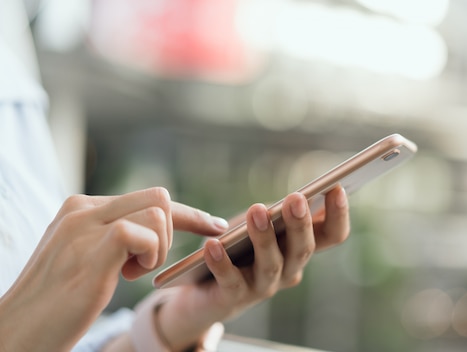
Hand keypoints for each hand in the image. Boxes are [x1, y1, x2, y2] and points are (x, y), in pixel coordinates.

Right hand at [0, 187, 227, 351]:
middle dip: (175, 231)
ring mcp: (85, 226)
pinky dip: (151, 254)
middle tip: (147, 265)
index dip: (188, 214)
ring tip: (132, 272)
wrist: (19, 330)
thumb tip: (153, 230)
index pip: (147, 198)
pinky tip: (129, 274)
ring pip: (157, 211)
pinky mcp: (91, 249)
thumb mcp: (85, 257)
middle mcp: (83, 209)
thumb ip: (113, 236)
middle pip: (158, 197)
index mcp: (82, 208)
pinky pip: (144, 232)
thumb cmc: (57, 301)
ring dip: (160, 247)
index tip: (215, 226)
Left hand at [156, 186, 349, 349]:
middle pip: (303, 249)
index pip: (332, 235)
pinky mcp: (233, 298)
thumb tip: (298, 194)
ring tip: (255, 210)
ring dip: (264, 237)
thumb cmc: (239, 247)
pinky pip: (231, 281)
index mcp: (300, 248)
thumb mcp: (260, 223)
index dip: (338, 214)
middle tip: (296, 198)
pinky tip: (213, 244)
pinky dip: (222, 263)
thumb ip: (278, 212)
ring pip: (270, 265)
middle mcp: (289, 271)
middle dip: (300, 223)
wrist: (204, 291)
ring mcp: (263, 287)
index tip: (337, 187)